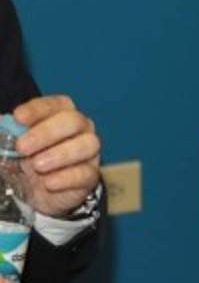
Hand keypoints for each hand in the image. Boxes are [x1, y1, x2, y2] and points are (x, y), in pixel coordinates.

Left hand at [12, 96, 101, 217]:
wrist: (37, 193)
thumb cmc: (24, 162)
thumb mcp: (9, 147)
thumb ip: (6, 135)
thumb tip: (1, 124)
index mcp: (61, 116)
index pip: (56, 104)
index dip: (38, 109)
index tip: (18, 117)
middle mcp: (80, 130)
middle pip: (74, 121)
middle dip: (47, 132)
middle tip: (22, 147)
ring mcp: (88, 153)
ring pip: (88, 144)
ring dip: (61, 154)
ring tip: (37, 166)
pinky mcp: (90, 176)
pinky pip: (86, 173)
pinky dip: (67, 177)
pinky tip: (49, 183)